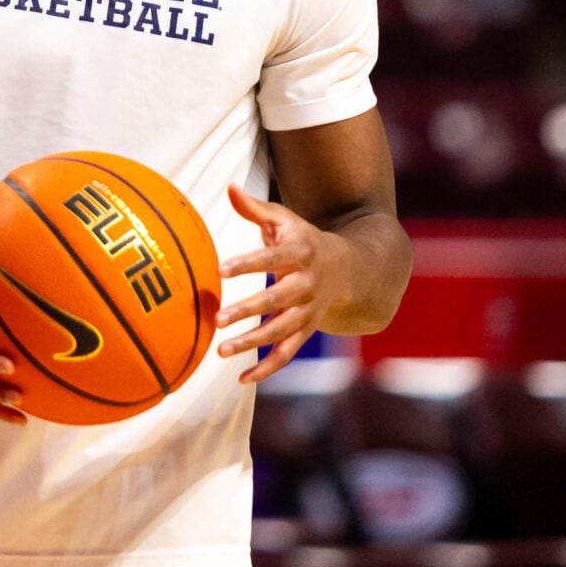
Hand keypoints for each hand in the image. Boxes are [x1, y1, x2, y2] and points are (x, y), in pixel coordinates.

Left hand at [216, 185, 343, 384]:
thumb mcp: (284, 220)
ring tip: (221, 351)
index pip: (271, 258)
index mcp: (300, 253)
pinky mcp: (306, 331)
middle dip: (248, 310)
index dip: (247, 264)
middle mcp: (307, 285)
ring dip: (253, 343)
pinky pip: (287, 354)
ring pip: (281, 332)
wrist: (347, 269)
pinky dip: (267, 368)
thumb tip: (230, 187)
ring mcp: (308, 311)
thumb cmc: (303, 240)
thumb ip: (256, 209)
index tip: (220, 270)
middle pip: (277, 300)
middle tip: (218, 319)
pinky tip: (241, 379)